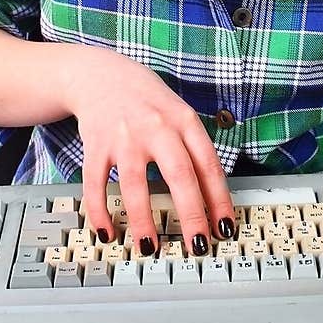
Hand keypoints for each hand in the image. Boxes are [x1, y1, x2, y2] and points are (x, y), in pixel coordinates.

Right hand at [66, 46, 234, 258]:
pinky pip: (96, 184)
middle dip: (191, 215)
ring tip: (149, 248)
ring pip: (134, 185)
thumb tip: (214, 199)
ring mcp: (124, 137)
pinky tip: (108, 232)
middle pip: (179, 176)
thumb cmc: (147, 101)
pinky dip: (100, 212)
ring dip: (142, 221)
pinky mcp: (96, 145)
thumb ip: (194, 150)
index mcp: (184, 121)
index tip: (226, 228)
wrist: (100, 74)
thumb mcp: (179, 114)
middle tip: (198, 245)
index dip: (220, 200)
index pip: (209, 165)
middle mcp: (156, 128)